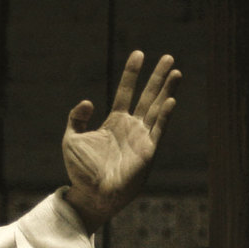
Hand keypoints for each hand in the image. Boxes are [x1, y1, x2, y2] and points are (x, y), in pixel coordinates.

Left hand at [60, 50, 179, 231]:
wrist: (92, 194)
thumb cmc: (81, 170)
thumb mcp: (71, 138)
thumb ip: (77, 117)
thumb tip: (89, 101)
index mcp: (114, 122)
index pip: (125, 91)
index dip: (132, 73)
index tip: (139, 53)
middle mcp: (131, 127)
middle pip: (148, 96)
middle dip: (157, 77)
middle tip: (168, 57)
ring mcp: (141, 138)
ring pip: (158, 108)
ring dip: (167, 91)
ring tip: (176, 72)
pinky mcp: (148, 151)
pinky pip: (158, 129)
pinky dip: (165, 115)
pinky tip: (171, 100)